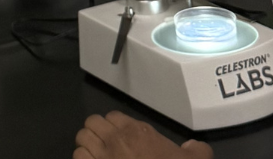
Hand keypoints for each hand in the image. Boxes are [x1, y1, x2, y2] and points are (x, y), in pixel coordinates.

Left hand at [74, 112, 211, 158]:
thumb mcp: (195, 158)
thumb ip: (195, 149)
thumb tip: (193, 145)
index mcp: (137, 132)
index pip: (113, 117)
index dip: (115, 126)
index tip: (120, 137)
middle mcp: (115, 139)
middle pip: (93, 122)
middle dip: (96, 131)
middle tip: (105, 144)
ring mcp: (101, 155)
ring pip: (81, 137)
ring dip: (87, 145)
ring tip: (95, 154)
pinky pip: (77, 156)